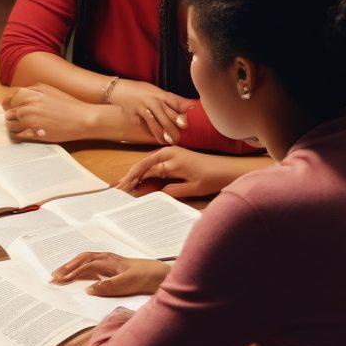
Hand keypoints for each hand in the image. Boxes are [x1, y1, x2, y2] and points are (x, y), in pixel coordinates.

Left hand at [2, 84, 94, 142]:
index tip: (12, 109)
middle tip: (19, 120)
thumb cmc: (68, 105)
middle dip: (12, 116)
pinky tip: (29, 133)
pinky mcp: (34, 132)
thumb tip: (17, 96)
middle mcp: (28, 105)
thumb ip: (32, 91)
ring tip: (24, 127)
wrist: (82, 119)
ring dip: (15, 126)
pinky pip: (18, 135)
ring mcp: (30, 120)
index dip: (10, 105)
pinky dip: (21, 134)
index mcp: (31, 93)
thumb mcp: (48, 90)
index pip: (9, 99)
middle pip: (8, 113)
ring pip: (10, 124)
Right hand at [51, 252, 170, 295]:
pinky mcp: (114, 267)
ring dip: (73, 266)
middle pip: (82, 260)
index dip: (71, 272)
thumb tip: (87, 289)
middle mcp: (107, 259)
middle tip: (53, 276)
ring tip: (61, 273)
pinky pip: (93, 264)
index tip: (59, 280)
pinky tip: (79, 274)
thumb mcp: (128, 284)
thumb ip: (107, 286)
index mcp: (108, 261)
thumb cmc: (147, 277)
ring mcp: (110, 262)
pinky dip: (82, 268)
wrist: (163, 275)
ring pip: (86, 261)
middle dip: (67, 267)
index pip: (85, 266)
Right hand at [109, 80, 193, 145]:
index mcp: (160, 95)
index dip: (179, 115)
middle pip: (164, 116)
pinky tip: (158, 139)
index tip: (185, 125)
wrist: (121, 90)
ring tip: (168, 142)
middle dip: (172, 128)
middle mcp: (151, 102)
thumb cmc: (143, 91)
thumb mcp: (158, 91)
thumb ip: (173, 100)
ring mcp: (142, 109)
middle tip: (178, 139)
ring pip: (153, 124)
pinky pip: (144, 126)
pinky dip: (152, 133)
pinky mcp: (134, 116)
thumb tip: (191, 106)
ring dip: (162, 135)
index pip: (172, 104)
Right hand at [117, 146, 238, 198]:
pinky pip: (155, 162)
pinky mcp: (174, 154)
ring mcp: (171, 152)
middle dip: (130, 177)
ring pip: (147, 163)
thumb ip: (172, 190)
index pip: (146, 172)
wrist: (228, 169)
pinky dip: (146, 170)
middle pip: (143, 165)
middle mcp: (169, 153)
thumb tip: (155, 193)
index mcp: (172, 160)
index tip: (123, 190)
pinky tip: (140, 178)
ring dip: (136, 173)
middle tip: (118, 188)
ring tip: (125, 184)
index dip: (132, 181)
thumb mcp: (192, 189)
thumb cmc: (212, 178)